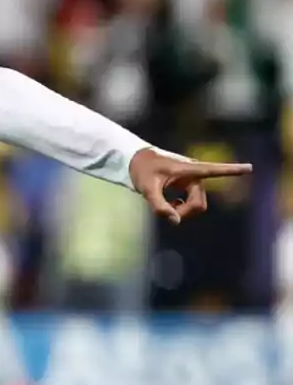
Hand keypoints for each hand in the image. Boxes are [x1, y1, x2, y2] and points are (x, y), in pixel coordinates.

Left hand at [129, 147, 251, 223]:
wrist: (135, 162)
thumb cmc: (142, 171)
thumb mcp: (146, 189)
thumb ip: (159, 206)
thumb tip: (176, 222)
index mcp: (187, 169)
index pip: (212, 170)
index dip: (231, 171)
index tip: (250, 168)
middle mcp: (194, 174)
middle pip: (199, 203)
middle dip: (185, 213)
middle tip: (167, 215)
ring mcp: (192, 181)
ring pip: (197, 205)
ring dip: (184, 212)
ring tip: (166, 209)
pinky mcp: (189, 186)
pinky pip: (192, 203)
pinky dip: (182, 209)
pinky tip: (172, 206)